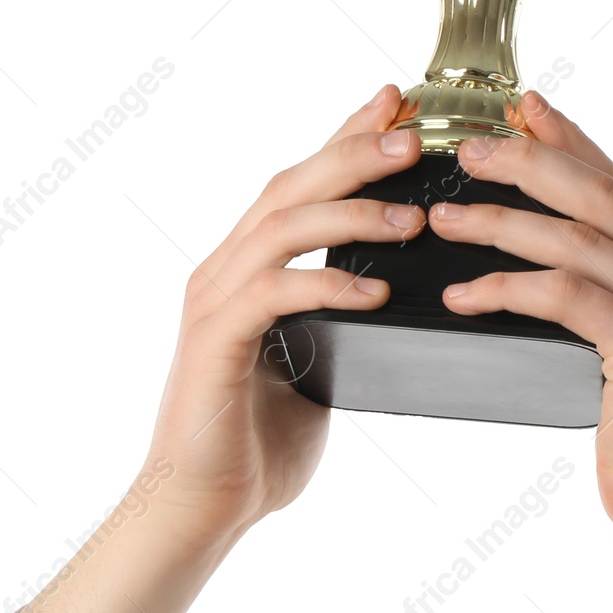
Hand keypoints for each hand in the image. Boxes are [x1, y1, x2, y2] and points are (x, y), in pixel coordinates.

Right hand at [0, 85, 423, 612]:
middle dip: (353, 152)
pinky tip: (378, 290)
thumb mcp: (321, 363)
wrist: (199, 509)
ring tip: (412, 215)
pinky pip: (274, 294)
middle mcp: (226, 270)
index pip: (302, 182)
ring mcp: (215, 302)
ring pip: (281, 227)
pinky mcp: (215, 343)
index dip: (347, 137)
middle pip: (291, 185)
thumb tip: (399, 291)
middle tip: (413, 134)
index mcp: (250, 267)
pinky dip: (327, 284)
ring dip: (349, 211)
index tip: (398, 104)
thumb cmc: (262, 440)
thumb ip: (343, 319)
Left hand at [429, 93, 612, 612]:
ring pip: (578, 236)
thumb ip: (612, 299)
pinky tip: (460, 293)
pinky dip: (508, 286)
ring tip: (442, 216)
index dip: (569, 141)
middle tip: (467, 148)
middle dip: (529, 160)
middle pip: (599, 193)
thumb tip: (547, 262)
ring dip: (502, 220)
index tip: (522, 108)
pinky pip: (566, 295)